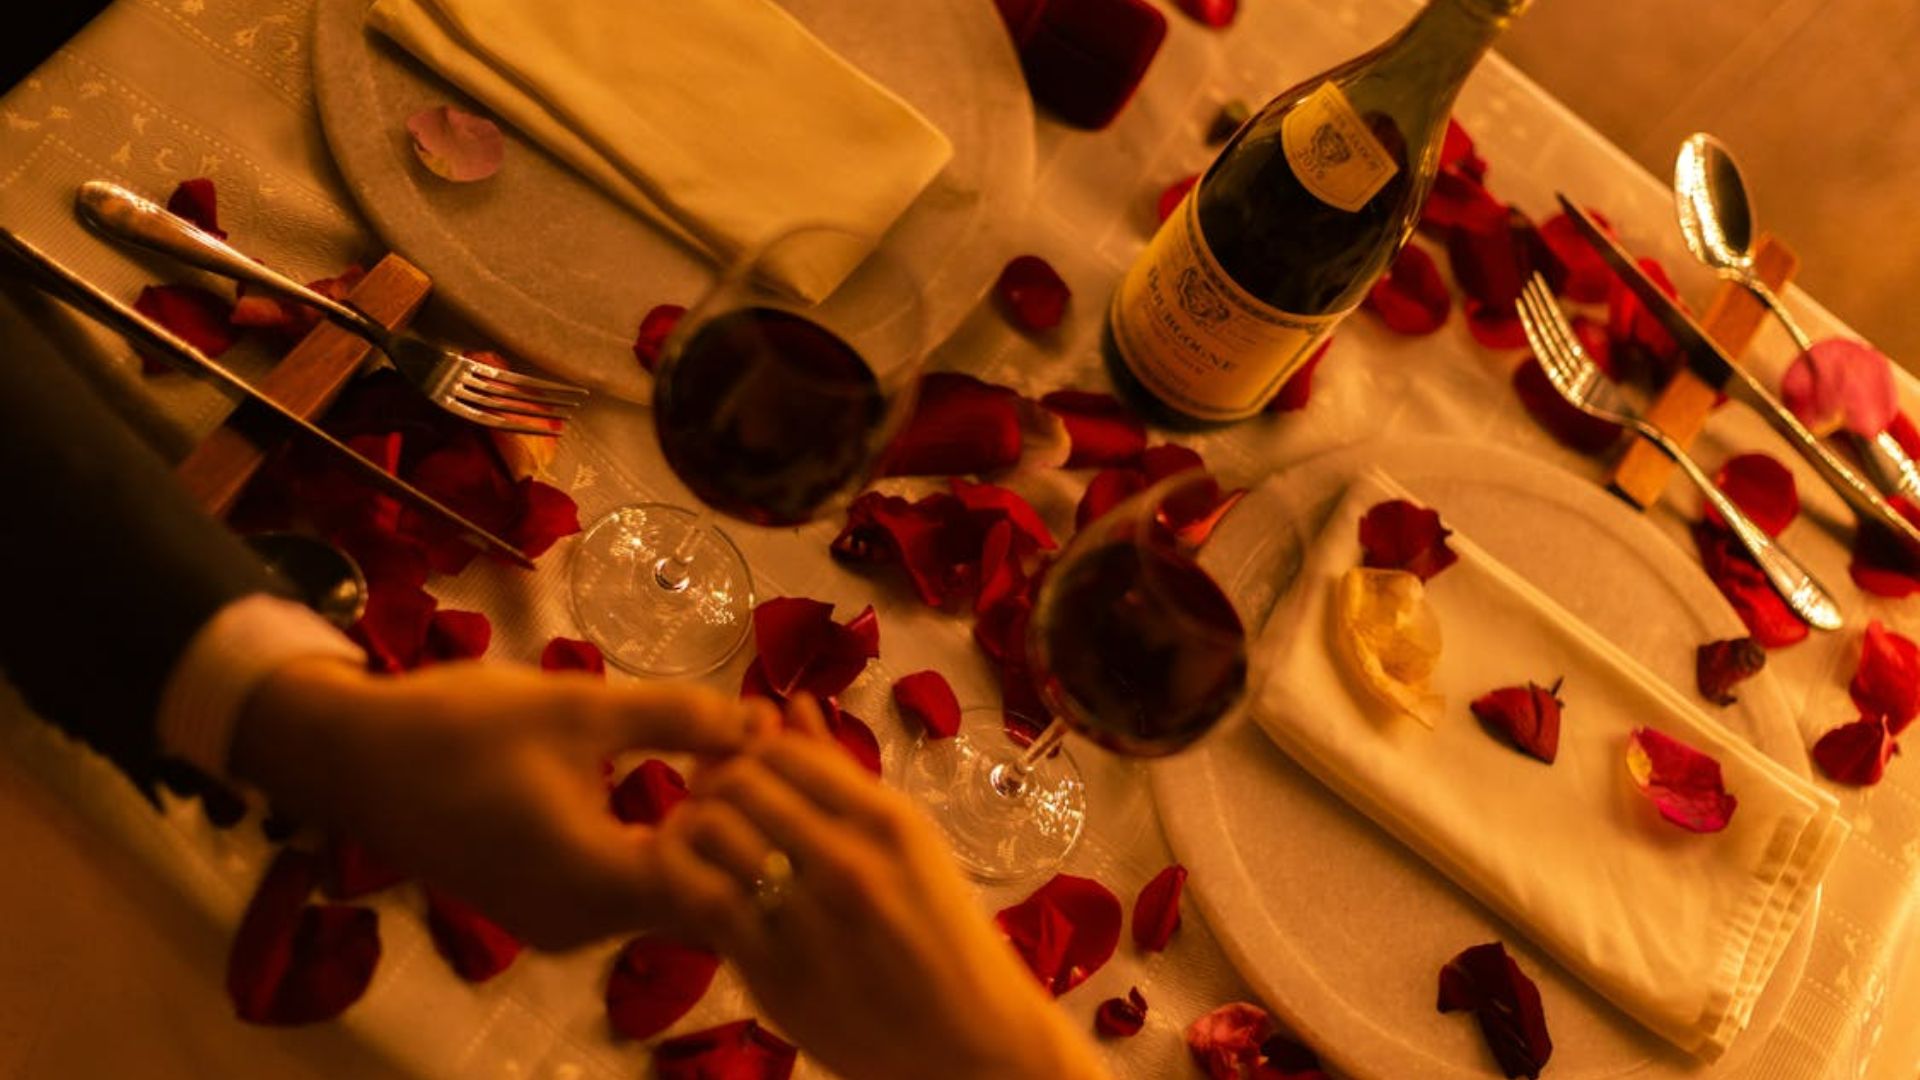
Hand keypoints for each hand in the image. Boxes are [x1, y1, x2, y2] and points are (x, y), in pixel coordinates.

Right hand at [227, 656, 776, 950]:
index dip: (754, 825)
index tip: (769, 761)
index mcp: (594, 884)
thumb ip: (679, 719)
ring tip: (729, 769)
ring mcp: (561, 925)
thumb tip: (764, 720)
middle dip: (741, 836)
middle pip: (700, 902)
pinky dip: (664, 850)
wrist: (350, 756)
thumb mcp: (580, 707)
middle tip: (761, 763)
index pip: (719, 886)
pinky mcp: (546, 910)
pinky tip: (682, 794)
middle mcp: (582, 926)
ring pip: (667, 900)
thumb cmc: (459, 725)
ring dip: (704, 843)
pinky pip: (629, 893)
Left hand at [657, 697, 1108, 1079]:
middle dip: (712, 782)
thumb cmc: (944, 933)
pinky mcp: (776, 975)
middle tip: (707, 799)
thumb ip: (844, 775)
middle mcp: (848, 863)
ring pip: (713, 835)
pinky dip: (684, 879)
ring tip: (698, 841)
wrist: (972, 1041)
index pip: (784, 750)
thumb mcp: (910, 843)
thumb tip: (795, 705)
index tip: (741, 765)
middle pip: (740, 783)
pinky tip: (693, 883)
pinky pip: (704, 903)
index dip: (748, 748)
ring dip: (692, 827)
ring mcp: (810, 921)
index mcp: (889, 822)